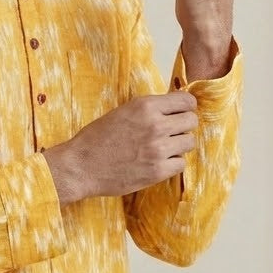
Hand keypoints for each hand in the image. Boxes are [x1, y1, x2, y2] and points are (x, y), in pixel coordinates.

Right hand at [42, 92, 198, 204]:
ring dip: (178, 145)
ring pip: (189, 143)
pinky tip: (157, 162)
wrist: (80, 166)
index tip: (180, 113)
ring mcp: (158, 149)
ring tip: (162, 148)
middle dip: (183, 126)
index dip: (185, 107)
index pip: (187, 101)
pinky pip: (181, 164)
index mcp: (145, 106)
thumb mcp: (123, 111)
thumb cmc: (96, 139)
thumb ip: (149, 109)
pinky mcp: (157, 171)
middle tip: (171, 133)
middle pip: (192, 121)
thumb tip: (174, 108)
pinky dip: (172, 164)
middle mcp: (155, 125)